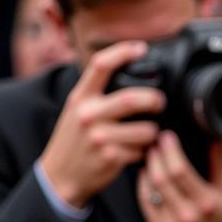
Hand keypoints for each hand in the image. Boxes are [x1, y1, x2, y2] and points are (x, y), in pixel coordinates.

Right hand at [39, 40, 164, 207]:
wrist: (62, 174)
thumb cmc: (75, 139)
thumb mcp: (77, 109)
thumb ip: (97, 94)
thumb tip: (127, 74)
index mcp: (81, 97)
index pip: (101, 65)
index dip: (123, 52)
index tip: (142, 47)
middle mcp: (88, 114)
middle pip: (132, 99)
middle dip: (155, 100)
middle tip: (160, 103)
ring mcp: (100, 137)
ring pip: (145, 130)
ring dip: (154, 132)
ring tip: (149, 134)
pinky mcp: (111, 158)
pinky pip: (142, 151)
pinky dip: (146, 152)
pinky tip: (138, 152)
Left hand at [137, 132, 221, 221]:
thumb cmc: (214, 220)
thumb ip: (220, 165)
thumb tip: (216, 139)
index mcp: (207, 203)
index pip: (181, 171)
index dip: (170, 151)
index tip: (167, 137)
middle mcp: (189, 215)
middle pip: (162, 177)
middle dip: (156, 156)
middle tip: (155, 144)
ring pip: (151, 187)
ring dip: (148, 167)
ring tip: (151, 157)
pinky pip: (145, 199)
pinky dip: (143, 183)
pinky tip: (147, 175)